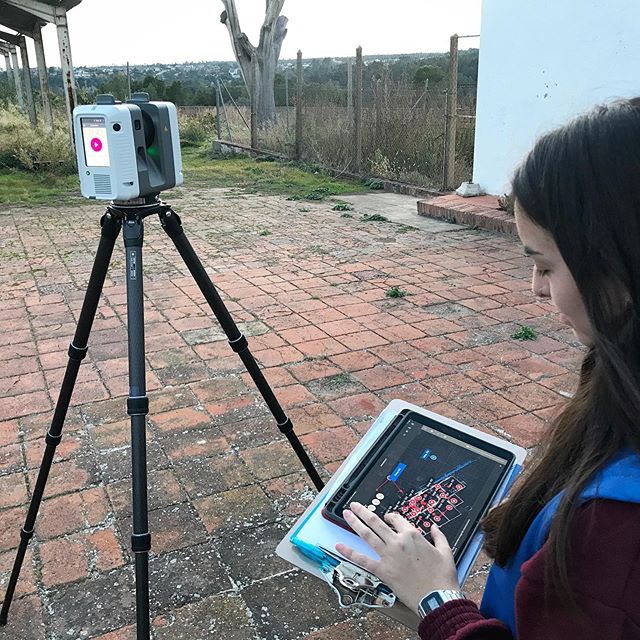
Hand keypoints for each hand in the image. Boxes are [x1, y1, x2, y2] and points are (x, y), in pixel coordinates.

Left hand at [335, 502, 459, 614]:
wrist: (437, 597)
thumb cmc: (442, 577)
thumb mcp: (446, 552)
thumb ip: (439, 536)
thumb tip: (434, 527)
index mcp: (413, 535)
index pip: (396, 519)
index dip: (390, 516)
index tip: (386, 517)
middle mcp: (398, 542)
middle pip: (376, 522)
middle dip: (363, 512)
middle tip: (355, 506)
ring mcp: (388, 556)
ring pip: (367, 535)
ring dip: (355, 523)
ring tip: (346, 514)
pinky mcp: (382, 571)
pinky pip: (362, 560)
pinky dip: (349, 552)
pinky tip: (339, 546)